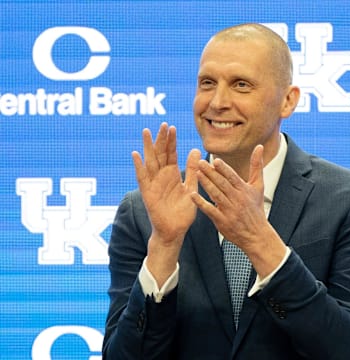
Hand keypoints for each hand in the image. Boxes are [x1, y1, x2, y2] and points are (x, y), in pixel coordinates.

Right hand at [132, 123, 200, 284]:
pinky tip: (136, 154)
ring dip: (148, 147)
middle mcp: (161, 176)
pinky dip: (139, 166)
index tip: (172, 127)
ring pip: (150, 161)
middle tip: (163, 124)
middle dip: (161, 139)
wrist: (175, 230)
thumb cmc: (183, 212)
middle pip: (160, 153)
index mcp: (172, 174)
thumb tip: (196, 150)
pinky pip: (142, 177)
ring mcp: (153, 183)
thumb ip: (193, 170)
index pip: (171, 153)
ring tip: (146, 132)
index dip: (171, 141)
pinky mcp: (147, 193)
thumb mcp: (191, 187)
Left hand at [191, 145, 285, 277]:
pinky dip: (201, 203)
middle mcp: (237, 199)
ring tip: (196, 174)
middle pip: (222, 184)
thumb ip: (256, 166)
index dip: (224, 169)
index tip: (214, 160)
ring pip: (216, 194)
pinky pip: (210, 210)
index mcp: (244, 190)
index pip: (232, 177)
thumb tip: (260, 146)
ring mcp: (229, 210)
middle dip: (211, 173)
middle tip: (200, 163)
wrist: (256, 235)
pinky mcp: (221, 221)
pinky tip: (192, 195)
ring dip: (206, 184)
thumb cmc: (255, 208)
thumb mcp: (258, 186)